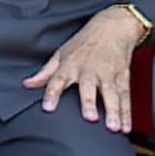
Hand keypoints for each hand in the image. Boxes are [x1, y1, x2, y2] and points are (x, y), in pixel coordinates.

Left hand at [23, 6, 144, 132]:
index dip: (51, 94)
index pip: (57, 80)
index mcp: (70, 65)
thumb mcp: (61, 54)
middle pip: (89, 88)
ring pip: (111, 94)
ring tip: (113, 128)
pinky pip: (125, 97)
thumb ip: (45, 73)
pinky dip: (127, 113)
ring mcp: (108, 73)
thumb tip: (27, 84)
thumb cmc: (83, 43)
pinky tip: (126, 127)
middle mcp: (89, 70)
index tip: (48, 108)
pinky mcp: (123, 77)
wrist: (112, 28)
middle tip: (90, 118)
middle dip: (89, 102)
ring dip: (113, 111)